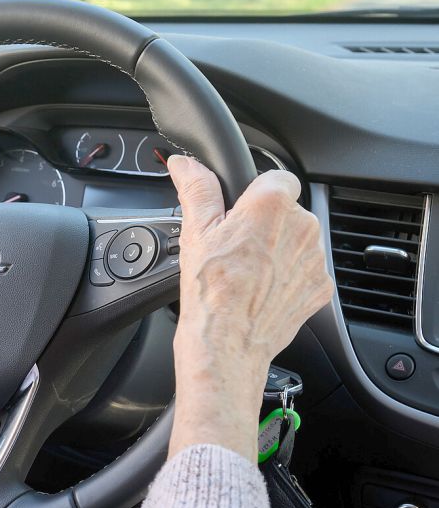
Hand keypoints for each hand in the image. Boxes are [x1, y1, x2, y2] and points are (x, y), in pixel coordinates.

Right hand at [166, 154, 333, 460]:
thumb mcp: (195, 231)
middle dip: (264, 223)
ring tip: (246, 271)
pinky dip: (286, 276)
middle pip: (286, 210)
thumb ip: (196, 188)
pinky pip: (304, 269)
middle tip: (234, 246)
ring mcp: (314, 259)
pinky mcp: (320, 287)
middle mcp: (303, 227)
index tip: (239, 211)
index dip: (255, 191)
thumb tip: (186, 163)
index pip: (277, 177)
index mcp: (272, 205)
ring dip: (277, 249)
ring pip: (296, 240)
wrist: (227, 344)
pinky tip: (260, 289)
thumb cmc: (210, 290)